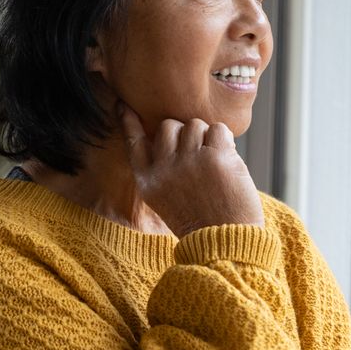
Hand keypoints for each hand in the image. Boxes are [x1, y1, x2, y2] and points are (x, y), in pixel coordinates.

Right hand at [119, 104, 264, 237]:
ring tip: (215, 164)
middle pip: (169, 126)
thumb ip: (164, 172)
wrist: (226, 245)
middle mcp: (164, 169)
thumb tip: (175, 135)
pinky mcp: (215, 157)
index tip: (122, 104)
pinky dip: (226, 140)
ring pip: (195, 124)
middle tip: (200, 156)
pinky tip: (228, 160)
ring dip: (208, 137)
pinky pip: (218, 129)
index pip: (134, 143)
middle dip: (185, 133)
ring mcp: (188, 161)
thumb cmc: (202, 223)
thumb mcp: (167, 202)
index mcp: (148, 182)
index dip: (128, 122)